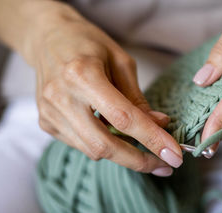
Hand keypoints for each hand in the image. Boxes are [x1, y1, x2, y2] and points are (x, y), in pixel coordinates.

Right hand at [31, 6, 181, 175]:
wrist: (47, 38)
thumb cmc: (88, 44)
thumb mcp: (120, 61)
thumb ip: (137, 98)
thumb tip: (160, 126)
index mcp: (83, 74)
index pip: (124, 118)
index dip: (153, 140)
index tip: (175, 156)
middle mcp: (62, 97)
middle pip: (104, 145)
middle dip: (138, 160)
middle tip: (164, 165)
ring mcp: (50, 113)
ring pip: (92, 150)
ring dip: (123, 154)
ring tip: (143, 148)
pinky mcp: (46, 123)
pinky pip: (81, 145)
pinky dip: (103, 145)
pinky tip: (112, 133)